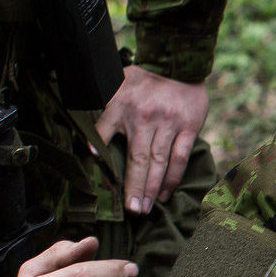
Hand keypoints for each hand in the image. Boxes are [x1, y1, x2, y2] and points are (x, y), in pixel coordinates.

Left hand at [95, 65, 209, 215]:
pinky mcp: (188, 127)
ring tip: (146, 209)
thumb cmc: (142, 80)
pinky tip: (166, 193)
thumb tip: (87, 144)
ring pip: (160, 162)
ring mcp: (169, 124)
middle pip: (139, 159)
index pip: (109, 136)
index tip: (100, 176)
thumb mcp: (115, 88)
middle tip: (132, 212)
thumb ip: (102, 114)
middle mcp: (146, 118)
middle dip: (135, 188)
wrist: (176, 65)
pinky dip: (173, 177)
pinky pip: (180, 157)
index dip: (104, 158)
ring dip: (152, 188)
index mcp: (124, 107)